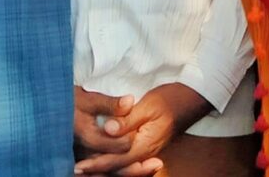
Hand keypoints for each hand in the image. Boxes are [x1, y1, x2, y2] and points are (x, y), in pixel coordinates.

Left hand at [74, 83, 209, 174]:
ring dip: (103, 166)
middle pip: (117, 167)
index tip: (78, 166)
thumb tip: (107, 130)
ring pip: (122, 165)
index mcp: (145, 144)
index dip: (95, 163)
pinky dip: (113, 161)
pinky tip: (102, 158)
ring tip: (85, 166)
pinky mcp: (146, 144)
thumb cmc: (170, 99)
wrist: (192, 99)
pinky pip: (127, 158)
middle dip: (96, 168)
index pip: (115, 160)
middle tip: (76, 168)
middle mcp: (145, 152)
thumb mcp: (148, 105)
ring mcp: (147, 150)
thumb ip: (127, 119)